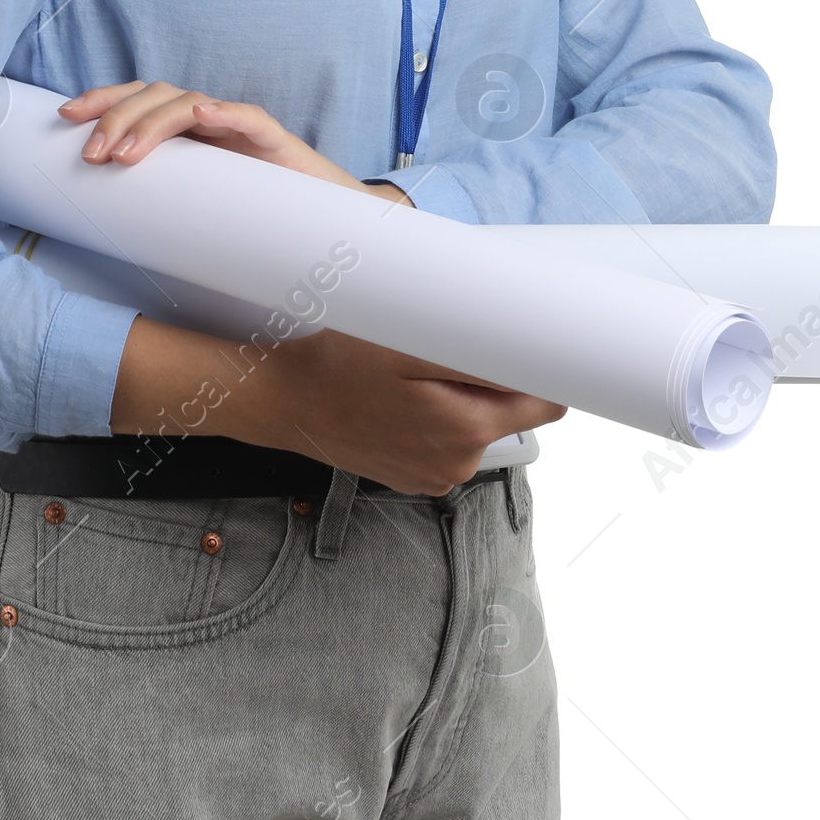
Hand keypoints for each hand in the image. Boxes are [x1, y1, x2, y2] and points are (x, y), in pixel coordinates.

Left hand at [57, 80, 411, 204]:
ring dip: (152, 122)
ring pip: (189, 102)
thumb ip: (158, 202)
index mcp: (184, 131)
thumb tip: (98, 220)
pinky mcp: (273, 140)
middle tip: (92, 155)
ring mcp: (237, 126)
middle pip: (154, 94)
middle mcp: (207, 119)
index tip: (64, 116)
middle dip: (116, 117)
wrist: (320, 223)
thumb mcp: (191, 206)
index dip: (102, 100)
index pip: (138, 98)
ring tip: (126, 154)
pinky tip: (204, 116)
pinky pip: (248, 118)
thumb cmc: (249, 214)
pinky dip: (224, 112)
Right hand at [110, 317, 567, 495]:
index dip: (540, 367)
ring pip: (476, 422)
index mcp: (466, 431)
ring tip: (414, 367)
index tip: (528, 343)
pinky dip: (435, 415)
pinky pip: (446, 439)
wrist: (277, 398)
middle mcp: (457, 464)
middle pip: (509, 410)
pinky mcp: (413, 477)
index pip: (542, 401)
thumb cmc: (333, 362)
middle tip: (449, 343)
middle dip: (493, 375)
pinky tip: (399, 396)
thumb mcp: (405, 343)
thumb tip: (532, 357)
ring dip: (461, 394)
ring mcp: (434, 475)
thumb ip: (476, 353)